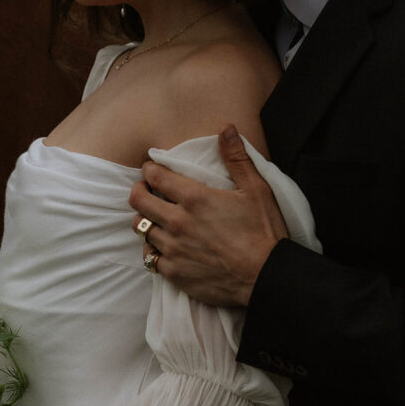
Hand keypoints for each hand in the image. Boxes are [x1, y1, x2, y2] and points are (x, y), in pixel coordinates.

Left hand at [130, 125, 287, 305]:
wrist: (266, 277)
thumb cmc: (264, 232)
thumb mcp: (256, 189)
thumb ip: (237, 158)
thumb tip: (227, 128)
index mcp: (195, 198)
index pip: (156, 176)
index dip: (149, 170)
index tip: (151, 169)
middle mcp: (178, 222)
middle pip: (139, 201)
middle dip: (139, 191)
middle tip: (145, 190)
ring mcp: (174, 249)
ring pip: (141, 229)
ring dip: (145, 220)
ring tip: (154, 218)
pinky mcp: (175, 273)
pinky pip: (149, 258)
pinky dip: (152, 250)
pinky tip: (161, 246)